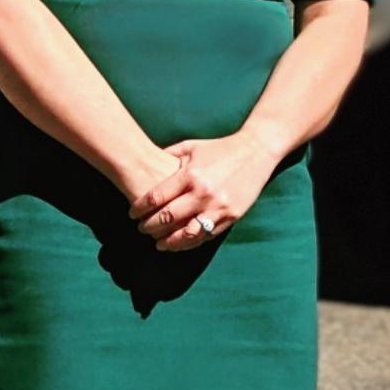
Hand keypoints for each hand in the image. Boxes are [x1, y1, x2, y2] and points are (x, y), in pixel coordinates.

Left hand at [127, 132, 277, 250]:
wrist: (256, 151)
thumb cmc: (221, 148)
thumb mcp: (192, 147)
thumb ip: (168, 155)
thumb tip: (145, 162)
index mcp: (190, 175)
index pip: (156, 198)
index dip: (139, 208)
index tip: (132, 213)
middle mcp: (203, 193)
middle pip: (167, 218)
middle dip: (149, 226)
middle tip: (141, 228)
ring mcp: (218, 207)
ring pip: (185, 234)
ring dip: (168, 242)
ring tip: (158, 243)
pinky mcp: (231, 216)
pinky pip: (206, 236)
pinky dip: (190, 243)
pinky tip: (180, 243)